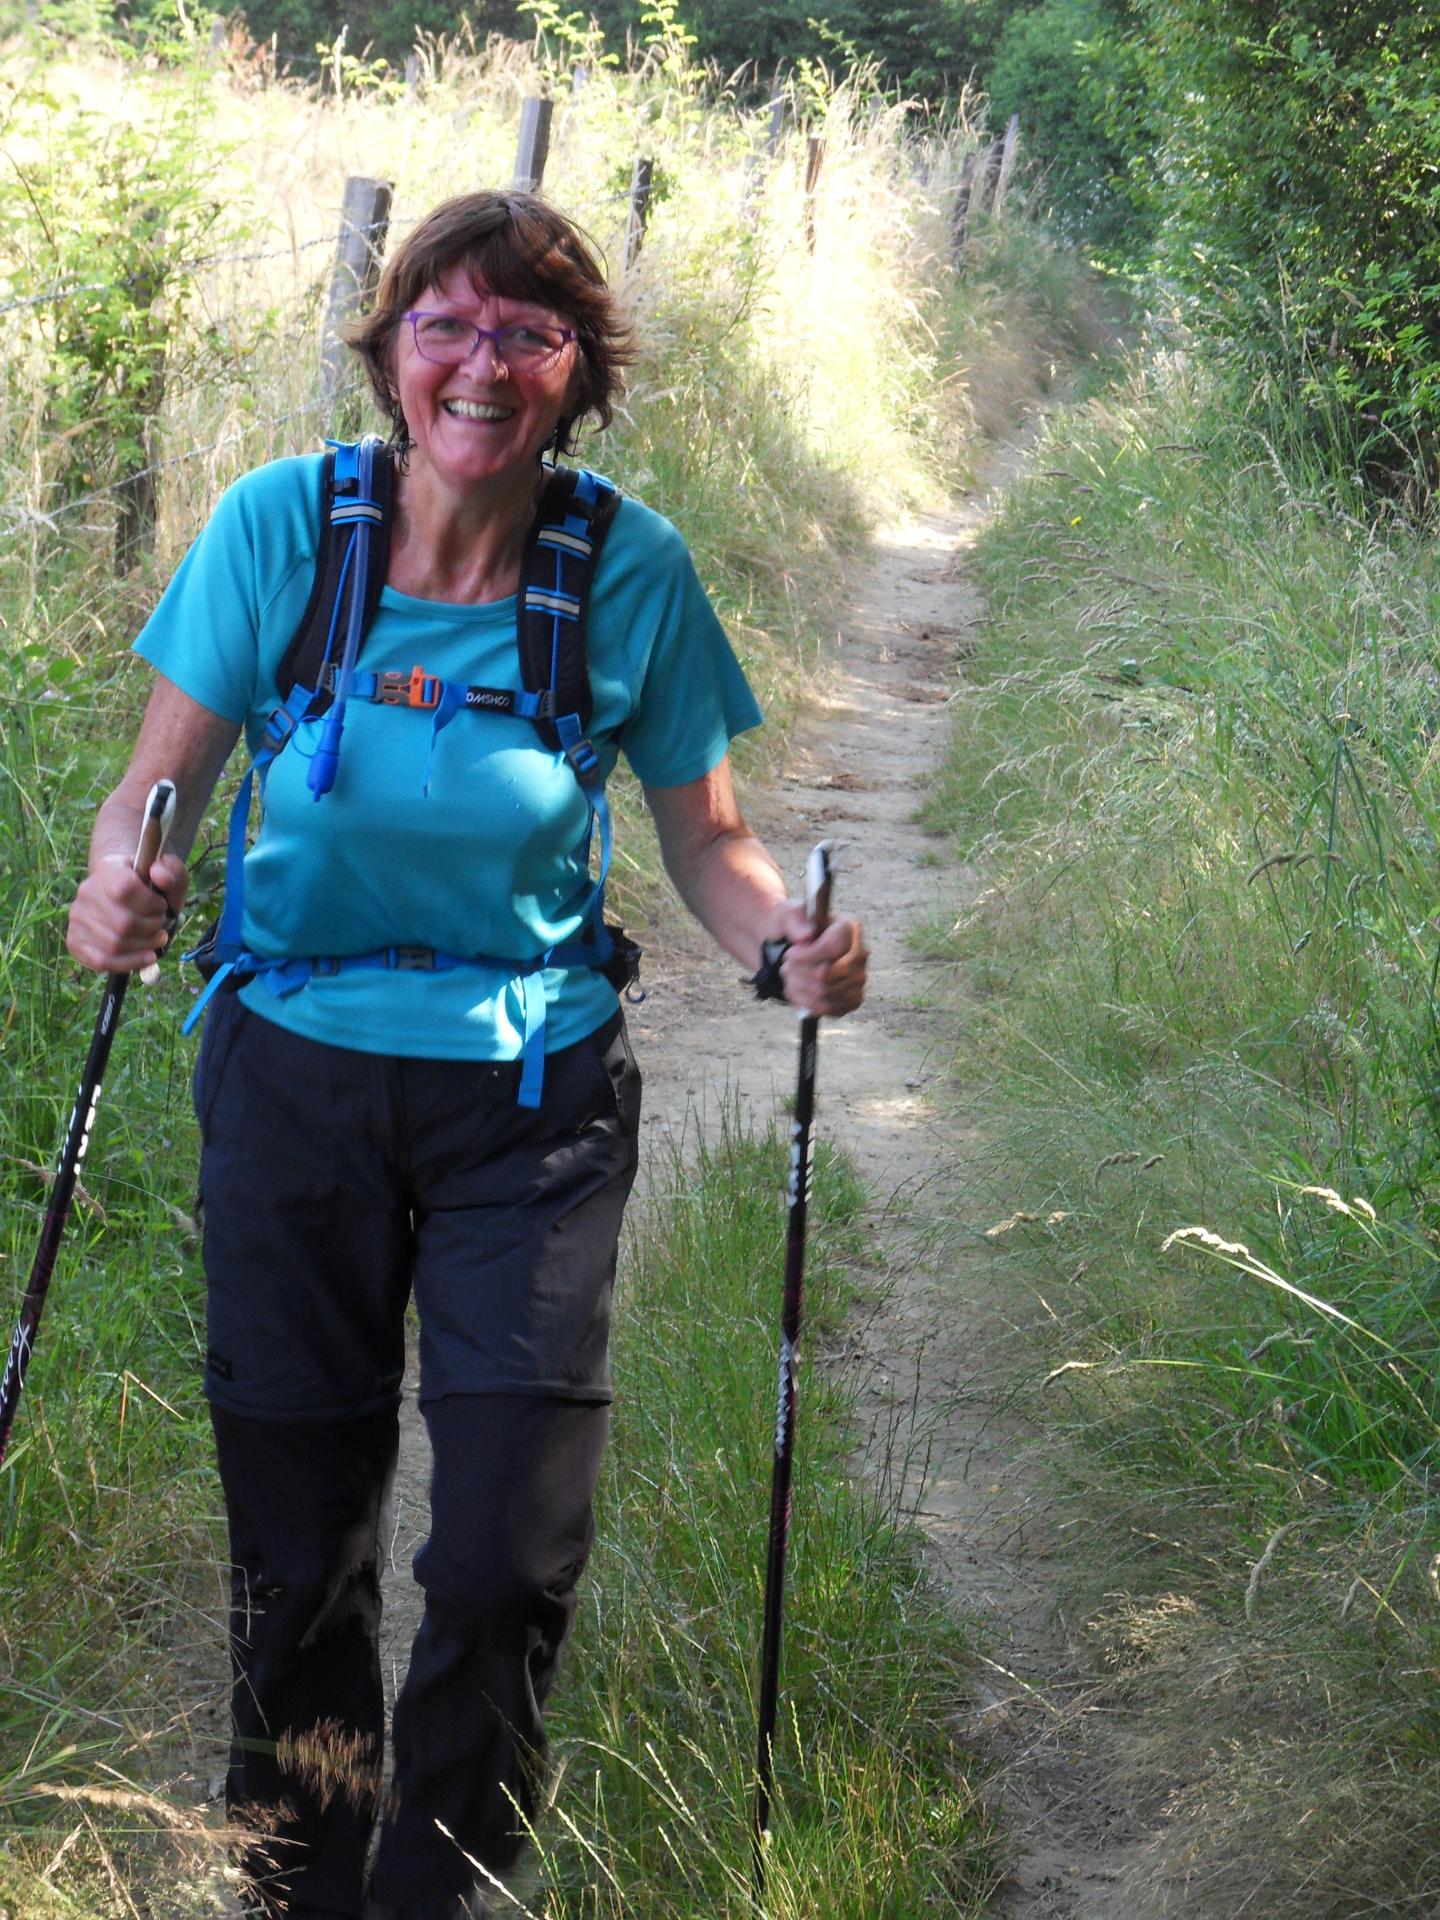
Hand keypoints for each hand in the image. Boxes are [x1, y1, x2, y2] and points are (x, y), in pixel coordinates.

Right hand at [66, 850, 188, 975]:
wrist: (125, 895)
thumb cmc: (151, 887)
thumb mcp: (170, 874)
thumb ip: (172, 871)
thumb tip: (158, 874)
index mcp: (109, 869)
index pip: (125, 889)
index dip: (151, 903)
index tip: (161, 905)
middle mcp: (87, 892)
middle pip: (123, 923)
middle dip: (152, 928)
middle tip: (161, 924)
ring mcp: (78, 917)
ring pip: (115, 945)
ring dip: (145, 946)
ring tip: (157, 938)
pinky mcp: (75, 940)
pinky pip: (101, 961)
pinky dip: (130, 963)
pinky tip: (147, 957)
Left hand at [765, 901, 867, 1017]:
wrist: (795, 948)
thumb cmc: (794, 929)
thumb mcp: (788, 915)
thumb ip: (795, 919)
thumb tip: (806, 935)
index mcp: (849, 928)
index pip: (835, 947)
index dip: (808, 955)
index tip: (790, 954)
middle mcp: (860, 954)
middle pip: (828, 974)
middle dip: (798, 972)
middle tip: (786, 966)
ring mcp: (859, 979)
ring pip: (824, 993)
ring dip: (798, 987)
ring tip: (789, 976)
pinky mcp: (852, 999)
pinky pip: (827, 1008)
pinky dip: (805, 1002)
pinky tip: (797, 990)